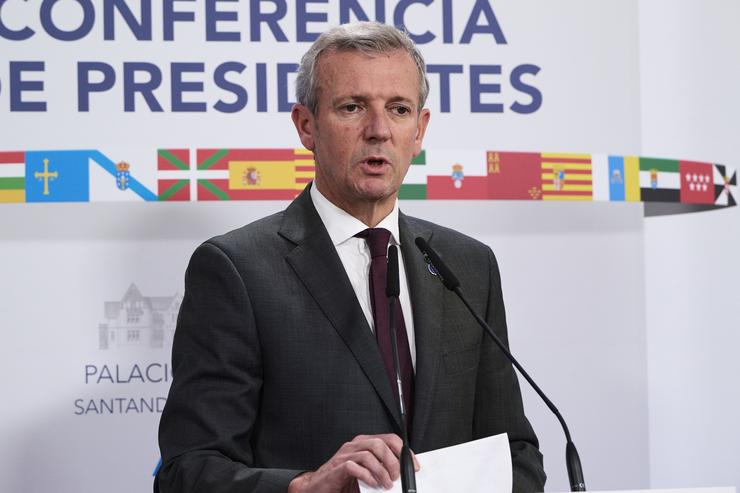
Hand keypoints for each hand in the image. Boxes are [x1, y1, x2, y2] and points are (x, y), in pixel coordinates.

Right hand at [287, 433, 419, 492]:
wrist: (317, 488)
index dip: (404, 452)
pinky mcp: (337, 468)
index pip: (389, 439)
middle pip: (380, 444)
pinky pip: (355, 467)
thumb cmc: (342, 482)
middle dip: (393, 462)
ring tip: (386, 484)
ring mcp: (345, 455)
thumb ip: (380, 470)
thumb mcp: (366, 474)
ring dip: (382, 471)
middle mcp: (354, 446)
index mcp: (363, 444)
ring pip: (369, 454)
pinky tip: (372, 484)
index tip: (413, 466)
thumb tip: (401, 476)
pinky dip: (367, 476)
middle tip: (396, 478)